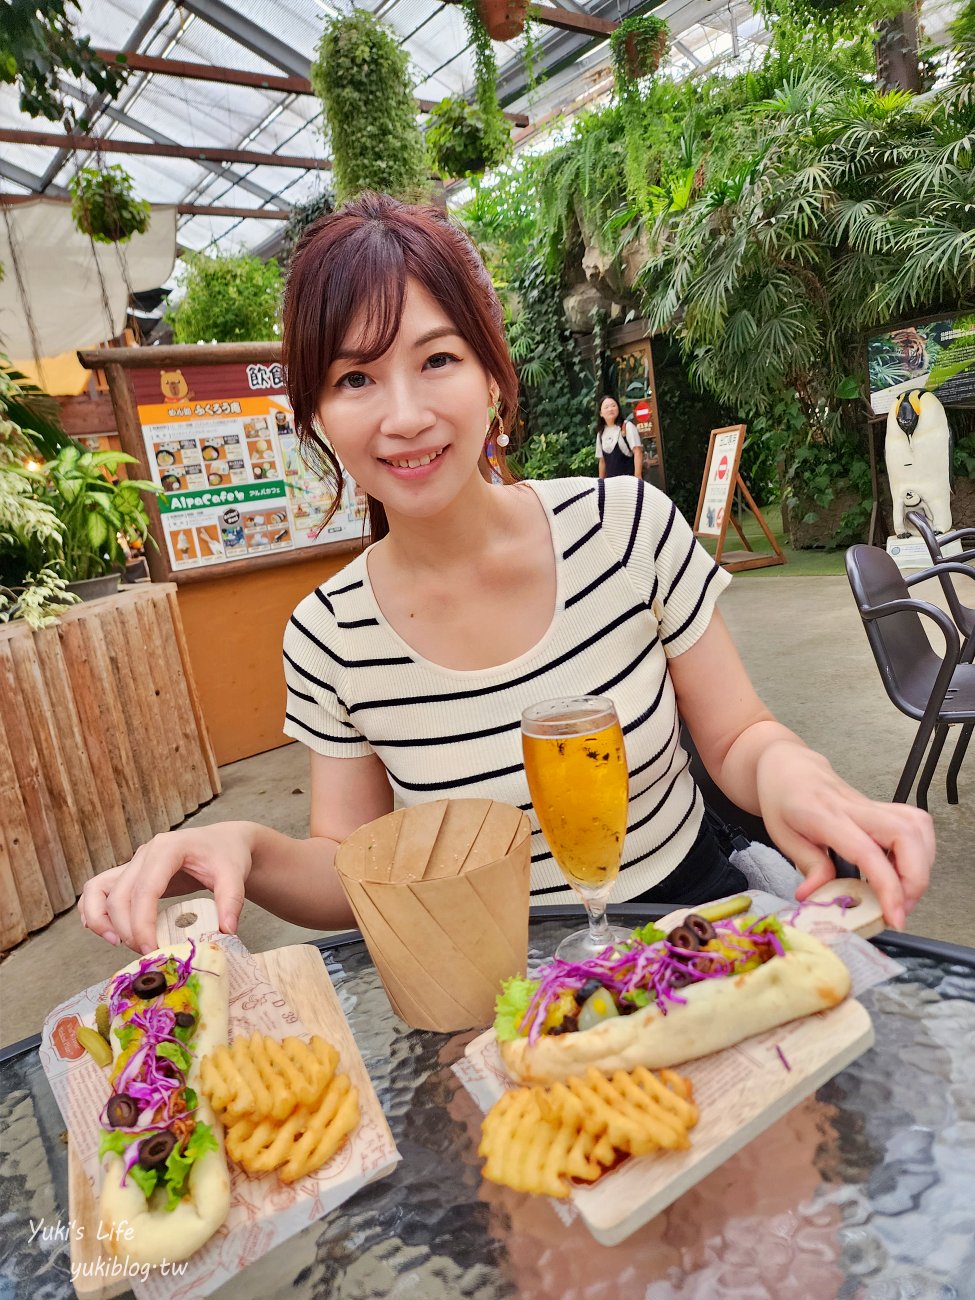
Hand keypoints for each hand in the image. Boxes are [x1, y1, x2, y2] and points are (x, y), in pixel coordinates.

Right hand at [77, 822, 254, 954]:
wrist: (224, 841)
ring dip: (101, 920)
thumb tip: (225, 931)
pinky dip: (95, 910)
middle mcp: (145, 853)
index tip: (151, 950)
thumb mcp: (235, 875)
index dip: (142, 923)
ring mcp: (135, 862)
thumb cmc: (227, 855)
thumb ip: (231, 901)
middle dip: (127, 930)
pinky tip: (108, 932)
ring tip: (119, 944)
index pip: (144, 889)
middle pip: (119, 895)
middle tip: (147, 953)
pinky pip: (99, 889)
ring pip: (98, 889)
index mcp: (168, 849)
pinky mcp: (131, 873)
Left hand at [755, 743, 933, 929]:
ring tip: (903, 892)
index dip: (888, 887)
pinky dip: (921, 850)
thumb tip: (814, 895)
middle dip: (916, 879)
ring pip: (918, 826)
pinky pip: (915, 823)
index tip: (894, 917)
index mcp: (827, 817)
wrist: (789, 767)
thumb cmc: (783, 799)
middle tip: (901, 907)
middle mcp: (856, 808)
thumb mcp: (782, 836)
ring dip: (922, 865)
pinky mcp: (882, 808)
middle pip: (907, 835)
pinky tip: (904, 869)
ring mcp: (873, 806)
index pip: (868, 853)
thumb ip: (807, 865)